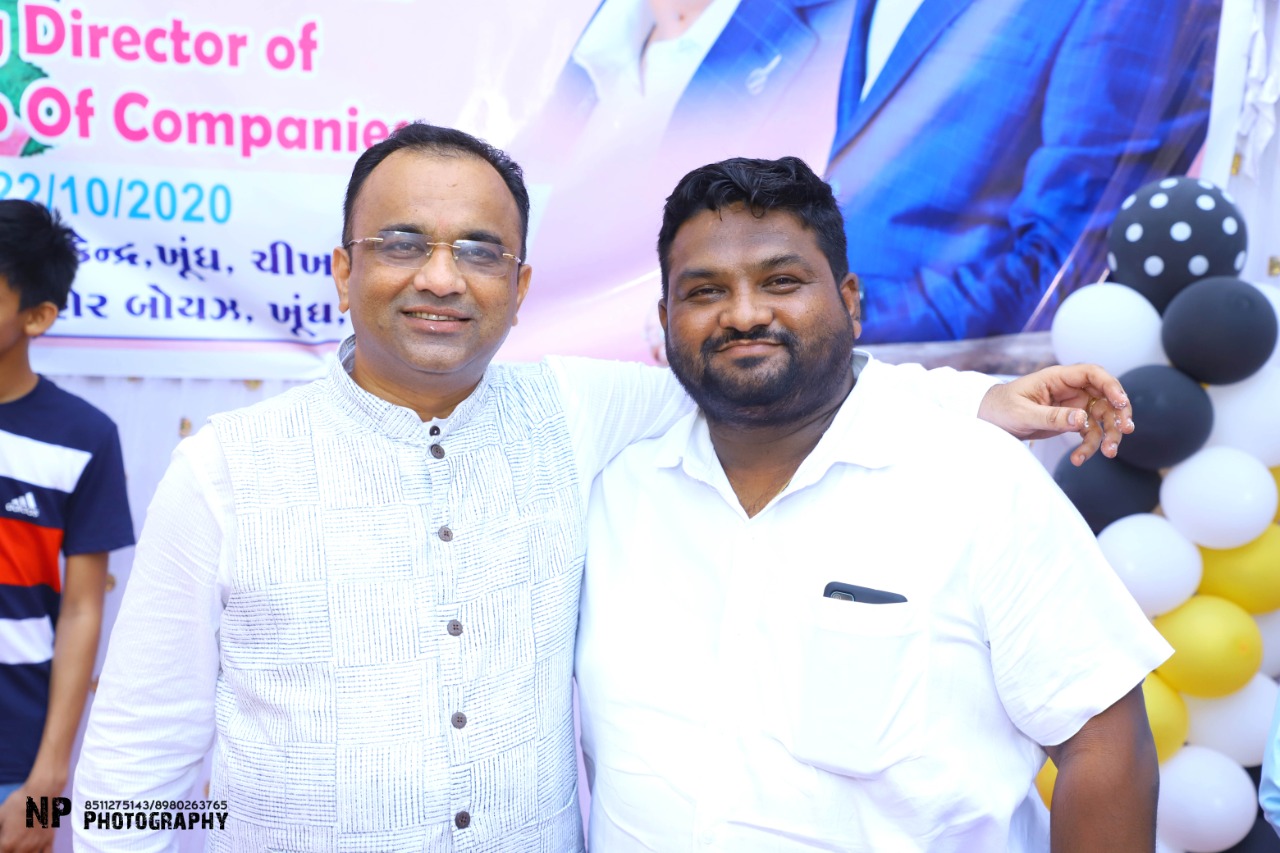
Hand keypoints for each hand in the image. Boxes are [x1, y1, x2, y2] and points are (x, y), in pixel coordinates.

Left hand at [0, 784, 54, 852]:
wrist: (42, 792)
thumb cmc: (19, 802)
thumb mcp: (0, 814)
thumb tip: (0, 830)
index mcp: (8, 843)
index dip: (1, 848)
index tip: (2, 844)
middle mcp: (23, 848)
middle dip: (9, 851)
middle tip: (8, 845)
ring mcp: (38, 845)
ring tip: (19, 849)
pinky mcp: (49, 839)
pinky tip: (35, 851)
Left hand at [978, 363, 1134, 465]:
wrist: (989, 420)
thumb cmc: (1001, 408)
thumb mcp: (1023, 414)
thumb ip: (1052, 417)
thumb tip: (1082, 419)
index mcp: (1057, 378)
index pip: (1091, 374)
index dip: (1110, 385)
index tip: (1121, 402)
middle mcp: (1069, 389)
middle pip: (1105, 396)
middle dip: (1117, 413)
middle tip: (1125, 431)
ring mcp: (1072, 405)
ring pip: (1101, 417)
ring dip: (1108, 435)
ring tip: (1109, 453)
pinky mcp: (1070, 421)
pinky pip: (1088, 432)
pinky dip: (1089, 446)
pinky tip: (1079, 460)